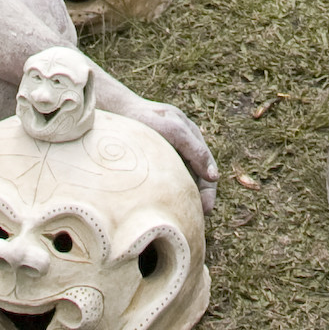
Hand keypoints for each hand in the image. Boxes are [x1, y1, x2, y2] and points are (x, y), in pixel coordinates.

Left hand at [126, 96, 218, 212]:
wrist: (114, 111)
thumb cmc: (143, 118)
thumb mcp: (173, 131)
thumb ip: (195, 150)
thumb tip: (214, 176)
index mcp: (191, 137)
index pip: (207, 169)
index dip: (208, 191)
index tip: (205, 209)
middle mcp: (182, 145)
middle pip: (197, 177)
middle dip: (198, 198)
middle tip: (195, 218)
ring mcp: (167, 152)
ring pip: (182, 179)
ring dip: (183, 196)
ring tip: (180, 215)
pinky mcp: (153, 159)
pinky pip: (167, 178)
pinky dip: (169, 192)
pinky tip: (164, 205)